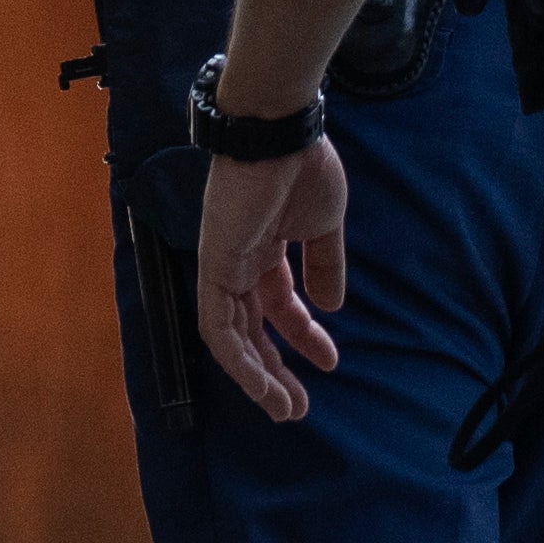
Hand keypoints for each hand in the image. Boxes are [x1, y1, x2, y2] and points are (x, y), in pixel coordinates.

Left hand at [193, 135, 350, 424]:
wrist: (279, 135)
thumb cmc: (303, 166)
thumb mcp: (324, 224)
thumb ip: (324, 265)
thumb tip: (331, 307)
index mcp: (264, 249)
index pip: (279, 305)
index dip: (303, 337)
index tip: (330, 363)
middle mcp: (238, 262)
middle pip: (252, 330)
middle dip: (275, 371)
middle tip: (297, 406)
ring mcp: (222, 267)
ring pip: (232, 338)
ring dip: (256, 377)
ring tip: (284, 408)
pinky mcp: (212, 269)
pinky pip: (217, 327)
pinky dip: (237, 359)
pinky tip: (260, 384)